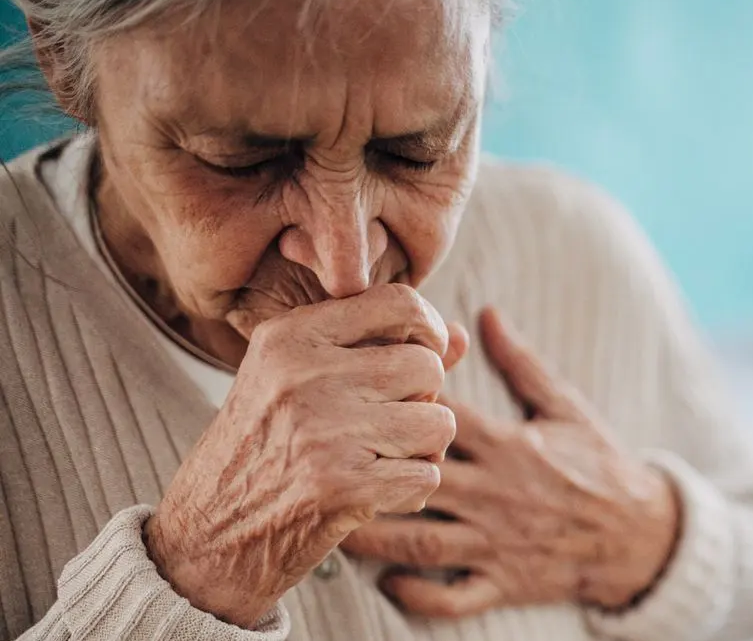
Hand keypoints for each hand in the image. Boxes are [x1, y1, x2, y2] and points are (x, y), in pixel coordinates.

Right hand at [145, 284, 466, 627]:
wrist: (204, 538)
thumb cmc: (262, 452)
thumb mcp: (299, 383)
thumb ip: (382, 352)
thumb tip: (458, 334)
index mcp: (292, 337)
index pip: (400, 302)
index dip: (428, 330)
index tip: (417, 360)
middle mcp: (306, 374)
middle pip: (427, 367)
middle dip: (422, 401)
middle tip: (383, 427)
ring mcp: (324, 430)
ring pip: (438, 422)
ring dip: (422, 450)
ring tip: (378, 460)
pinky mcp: (341, 486)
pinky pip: (426, 476)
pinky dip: (410, 492)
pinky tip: (371, 494)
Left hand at [340, 308, 680, 617]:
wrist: (641, 534)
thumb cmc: (600, 464)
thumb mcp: (566, 407)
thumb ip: (521, 363)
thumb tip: (484, 316)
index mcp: (510, 445)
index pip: (446, 420)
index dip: (401, 407)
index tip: (359, 396)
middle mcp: (498, 493)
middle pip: (421, 481)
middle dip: (374, 474)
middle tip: (323, 466)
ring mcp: (498, 542)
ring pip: (426, 543)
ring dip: (378, 536)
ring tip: (336, 524)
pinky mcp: (505, 581)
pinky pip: (455, 596)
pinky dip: (421, 595)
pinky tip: (388, 582)